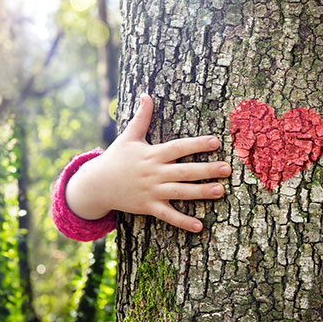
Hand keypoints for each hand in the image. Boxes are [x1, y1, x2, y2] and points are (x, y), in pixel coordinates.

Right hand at [65, 94, 229, 232]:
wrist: (96, 185)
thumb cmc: (115, 158)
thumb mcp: (128, 137)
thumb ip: (141, 117)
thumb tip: (146, 95)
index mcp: (152, 154)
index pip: (178, 148)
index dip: (196, 144)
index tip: (215, 141)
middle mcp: (154, 173)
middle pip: (184, 171)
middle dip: (206, 169)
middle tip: (227, 168)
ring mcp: (151, 191)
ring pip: (180, 192)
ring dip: (201, 193)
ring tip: (221, 191)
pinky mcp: (148, 207)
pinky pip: (168, 215)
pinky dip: (182, 222)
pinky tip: (199, 226)